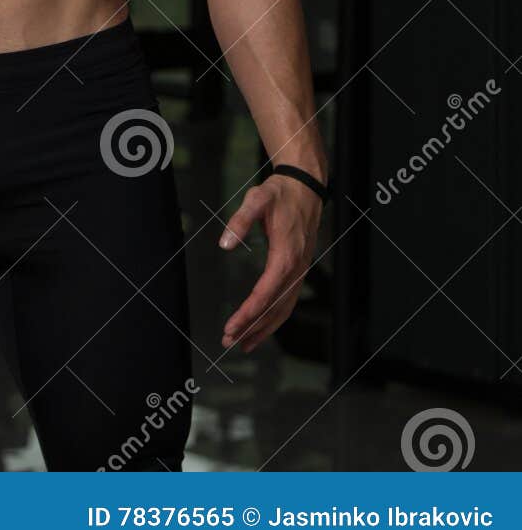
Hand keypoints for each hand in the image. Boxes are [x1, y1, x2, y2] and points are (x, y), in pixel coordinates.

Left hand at [218, 173, 321, 352]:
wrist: (305, 186)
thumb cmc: (280, 192)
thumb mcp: (257, 198)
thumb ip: (240, 220)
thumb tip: (224, 244)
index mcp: (286, 254)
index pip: (266, 293)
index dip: (248, 313)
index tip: (231, 327)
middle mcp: (297, 268)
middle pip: (275, 307)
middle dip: (252, 327)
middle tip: (229, 342)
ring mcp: (300, 271)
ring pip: (284, 309)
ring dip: (263, 328)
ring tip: (242, 343)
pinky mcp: (299, 270)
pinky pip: (288, 301)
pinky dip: (274, 318)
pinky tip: (261, 327)